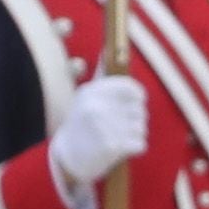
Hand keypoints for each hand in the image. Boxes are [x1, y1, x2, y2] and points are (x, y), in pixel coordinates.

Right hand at [48, 74, 149, 204]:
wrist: (67, 158)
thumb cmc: (81, 125)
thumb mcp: (86, 97)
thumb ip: (102, 77)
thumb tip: (108, 49)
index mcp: (92, 92)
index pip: (131, 87)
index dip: (138, 96)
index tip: (136, 102)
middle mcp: (97, 106)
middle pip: (140, 110)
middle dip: (136, 119)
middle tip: (119, 126)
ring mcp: (104, 126)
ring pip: (142, 128)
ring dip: (134, 135)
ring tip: (116, 137)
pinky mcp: (112, 146)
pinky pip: (140, 144)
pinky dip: (134, 149)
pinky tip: (119, 149)